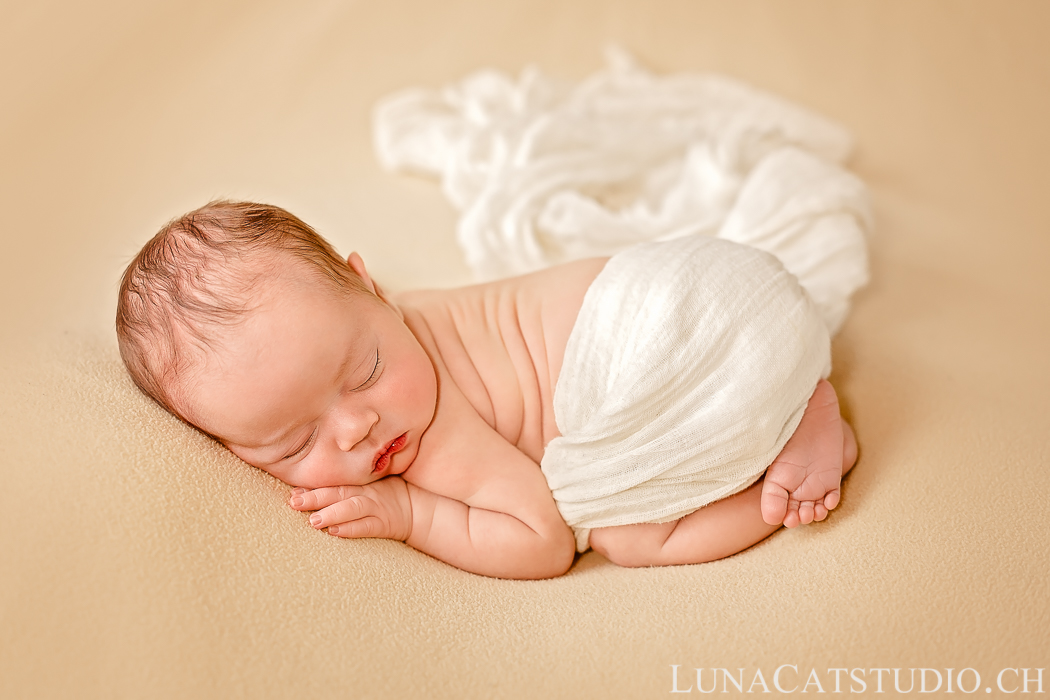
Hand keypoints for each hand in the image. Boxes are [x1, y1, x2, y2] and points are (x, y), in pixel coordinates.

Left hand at [288, 477, 412, 540]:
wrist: (417, 510)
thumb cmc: (387, 496)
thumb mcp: (369, 485)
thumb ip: (346, 485)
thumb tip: (310, 490)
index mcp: (360, 482)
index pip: (335, 482)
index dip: (314, 486)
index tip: (293, 491)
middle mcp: (366, 493)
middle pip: (339, 493)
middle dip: (316, 497)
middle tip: (295, 502)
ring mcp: (376, 508)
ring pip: (351, 508)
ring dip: (331, 513)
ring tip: (313, 520)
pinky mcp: (383, 524)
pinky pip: (366, 526)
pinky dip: (350, 529)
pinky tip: (334, 531)